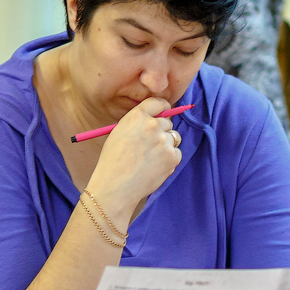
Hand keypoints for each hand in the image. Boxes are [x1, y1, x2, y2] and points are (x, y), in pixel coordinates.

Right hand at [87, 97, 182, 215]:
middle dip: (161, 131)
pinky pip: (176, 153)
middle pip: (167, 122)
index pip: (158, 102)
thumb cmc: (113, 162)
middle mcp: (153, 125)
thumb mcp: (119, 132)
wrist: (116, 186)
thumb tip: (155, 120)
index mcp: (137, 116)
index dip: (162, 108)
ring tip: (150, 158)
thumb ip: (137, 123)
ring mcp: (164, 141)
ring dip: (166, 145)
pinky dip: (169, 159)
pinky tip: (155, 167)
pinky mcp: (173, 156)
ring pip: (174, 137)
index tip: (163, 113)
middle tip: (149, 146)